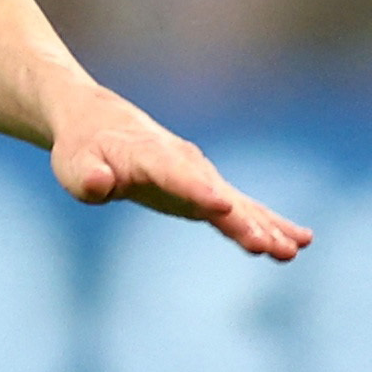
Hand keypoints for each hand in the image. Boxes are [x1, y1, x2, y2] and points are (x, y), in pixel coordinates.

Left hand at [37, 75, 311, 261]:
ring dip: (266, 226)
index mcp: (151, 156)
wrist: (101, 125)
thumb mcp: (73, 164)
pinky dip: (268, 223)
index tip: (222, 206)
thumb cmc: (84, 149)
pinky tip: (297, 242)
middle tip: (269, 244)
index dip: (198, 191)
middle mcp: (184, 164)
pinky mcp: (207, 191)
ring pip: (238, 203)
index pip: (176, 175)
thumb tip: (98, 184)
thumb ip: (86, 176)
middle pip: (217, 193)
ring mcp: (201, 177)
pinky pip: (243, 209)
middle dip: (242, 220)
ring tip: (295, 247)